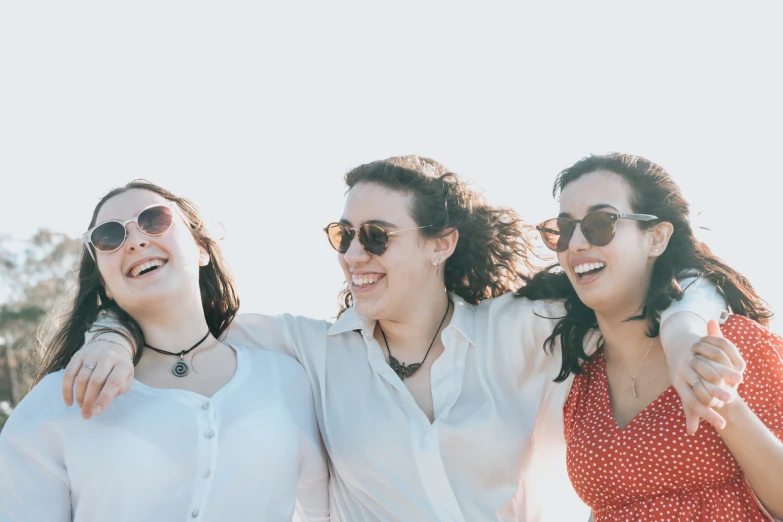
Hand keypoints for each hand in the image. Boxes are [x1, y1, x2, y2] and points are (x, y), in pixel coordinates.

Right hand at [62, 336, 134, 418]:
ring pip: (81, 378)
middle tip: (86, 414)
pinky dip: (67, 389)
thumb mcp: (126, 379)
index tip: (96, 412)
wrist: (111, 346)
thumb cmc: (118, 369)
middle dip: (89, 401)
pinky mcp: (78, 355)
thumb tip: (99, 405)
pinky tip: (69, 402)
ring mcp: (92, 354)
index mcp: (122, 365)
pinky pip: (69, 373)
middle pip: (95, 381)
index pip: (113, 382)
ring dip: (79, 397)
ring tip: (81, 408)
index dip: (104, 398)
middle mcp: (107, 357)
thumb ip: (117, 390)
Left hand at [668, 319, 742, 434]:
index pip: (692, 403)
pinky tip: (736, 369)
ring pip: (707, 369)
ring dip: (723, 375)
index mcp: (678, 384)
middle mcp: (682, 372)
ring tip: (738, 382)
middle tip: (729, 400)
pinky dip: (724, 363)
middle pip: (698, 384)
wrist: (676, 344)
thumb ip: (690, 410)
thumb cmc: (682, 374)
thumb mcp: (683, 389)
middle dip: (714, 392)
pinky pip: (710, 357)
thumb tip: (691, 432)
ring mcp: (689, 360)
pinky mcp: (696, 349)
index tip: (722, 425)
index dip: (706, 414)